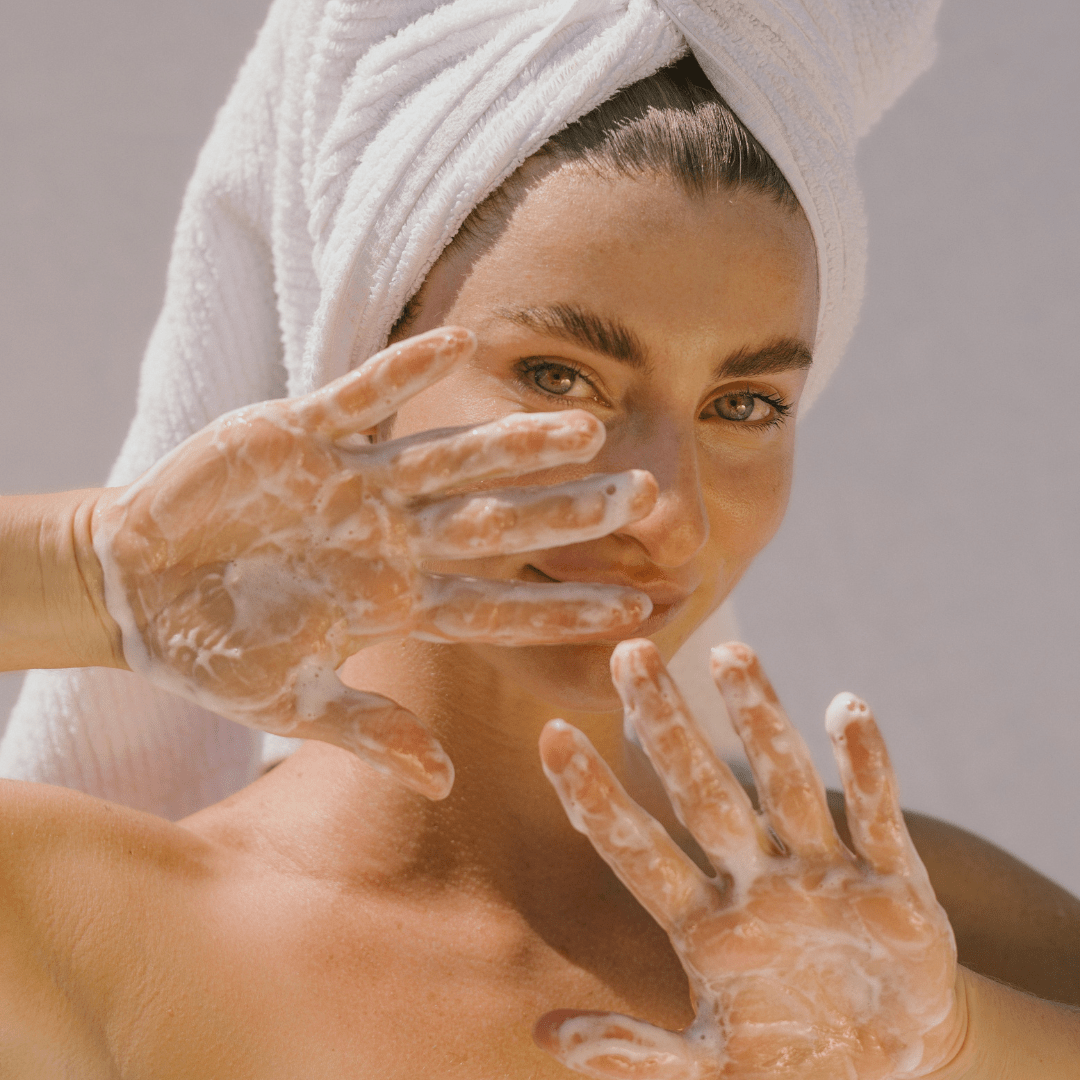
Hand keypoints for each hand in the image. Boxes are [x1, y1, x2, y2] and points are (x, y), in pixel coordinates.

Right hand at [91, 327, 656, 798]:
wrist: (135, 587)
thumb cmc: (212, 650)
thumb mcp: (290, 703)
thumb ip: (368, 732)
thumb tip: (442, 783)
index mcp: (395, 600)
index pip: (496, 607)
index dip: (563, 610)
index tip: (637, 613)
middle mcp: (391, 535)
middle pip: (496, 524)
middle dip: (568, 516)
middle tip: (649, 504)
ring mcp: (352, 481)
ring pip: (450, 458)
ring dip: (513, 444)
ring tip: (584, 431)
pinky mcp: (300, 432)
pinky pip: (363, 396)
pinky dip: (405, 373)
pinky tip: (462, 345)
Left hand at [538, 640, 965, 1077]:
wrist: (892, 1069)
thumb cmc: (792, 1061)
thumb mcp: (712, 1070)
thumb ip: (636, 1051)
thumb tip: (543, 1036)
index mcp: (703, 924)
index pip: (636, 847)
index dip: (595, 795)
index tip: (549, 735)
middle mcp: (755, 881)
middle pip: (701, 790)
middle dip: (666, 724)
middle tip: (631, 653)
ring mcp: (821, 872)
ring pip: (782, 782)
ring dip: (759, 718)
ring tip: (729, 651)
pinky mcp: (893, 880)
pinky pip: (876, 815)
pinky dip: (865, 767)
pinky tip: (845, 709)